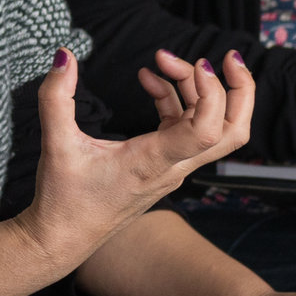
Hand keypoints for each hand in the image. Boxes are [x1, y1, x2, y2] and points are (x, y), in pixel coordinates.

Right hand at [19, 47, 253, 267]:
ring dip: (200, 89)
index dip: (212, 93)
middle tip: (226, 56)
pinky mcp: (163, 166)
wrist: (64, 240)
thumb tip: (63, 56)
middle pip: (234, 133)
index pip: (208, 131)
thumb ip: (56, 98)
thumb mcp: (56, 145)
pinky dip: (176, 100)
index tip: (194, 64)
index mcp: (153, 162)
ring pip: (213, 128)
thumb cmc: (63, 200)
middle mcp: (172, 167)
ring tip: (163, 60)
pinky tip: (150, 80)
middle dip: (240, 90)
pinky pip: (185, 128)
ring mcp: (172, 168)